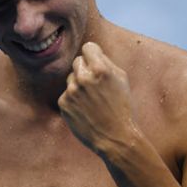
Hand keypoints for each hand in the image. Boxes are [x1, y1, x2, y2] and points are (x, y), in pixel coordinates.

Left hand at [58, 42, 137, 156]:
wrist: (115, 138)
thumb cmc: (122, 107)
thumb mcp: (122, 80)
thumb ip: (105, 62)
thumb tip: (90, 51)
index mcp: (100, 69)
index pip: (88, 47)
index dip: (94, 54)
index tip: (96, 61)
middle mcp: (83, 78)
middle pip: (77, 62)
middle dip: (86, 70)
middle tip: (97, 86)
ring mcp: (71, 91)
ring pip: (71, 78)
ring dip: (79, 85)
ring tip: (93, 101)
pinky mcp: (63, 104)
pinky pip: (67, 94)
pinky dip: (74, 100)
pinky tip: (85, 110)